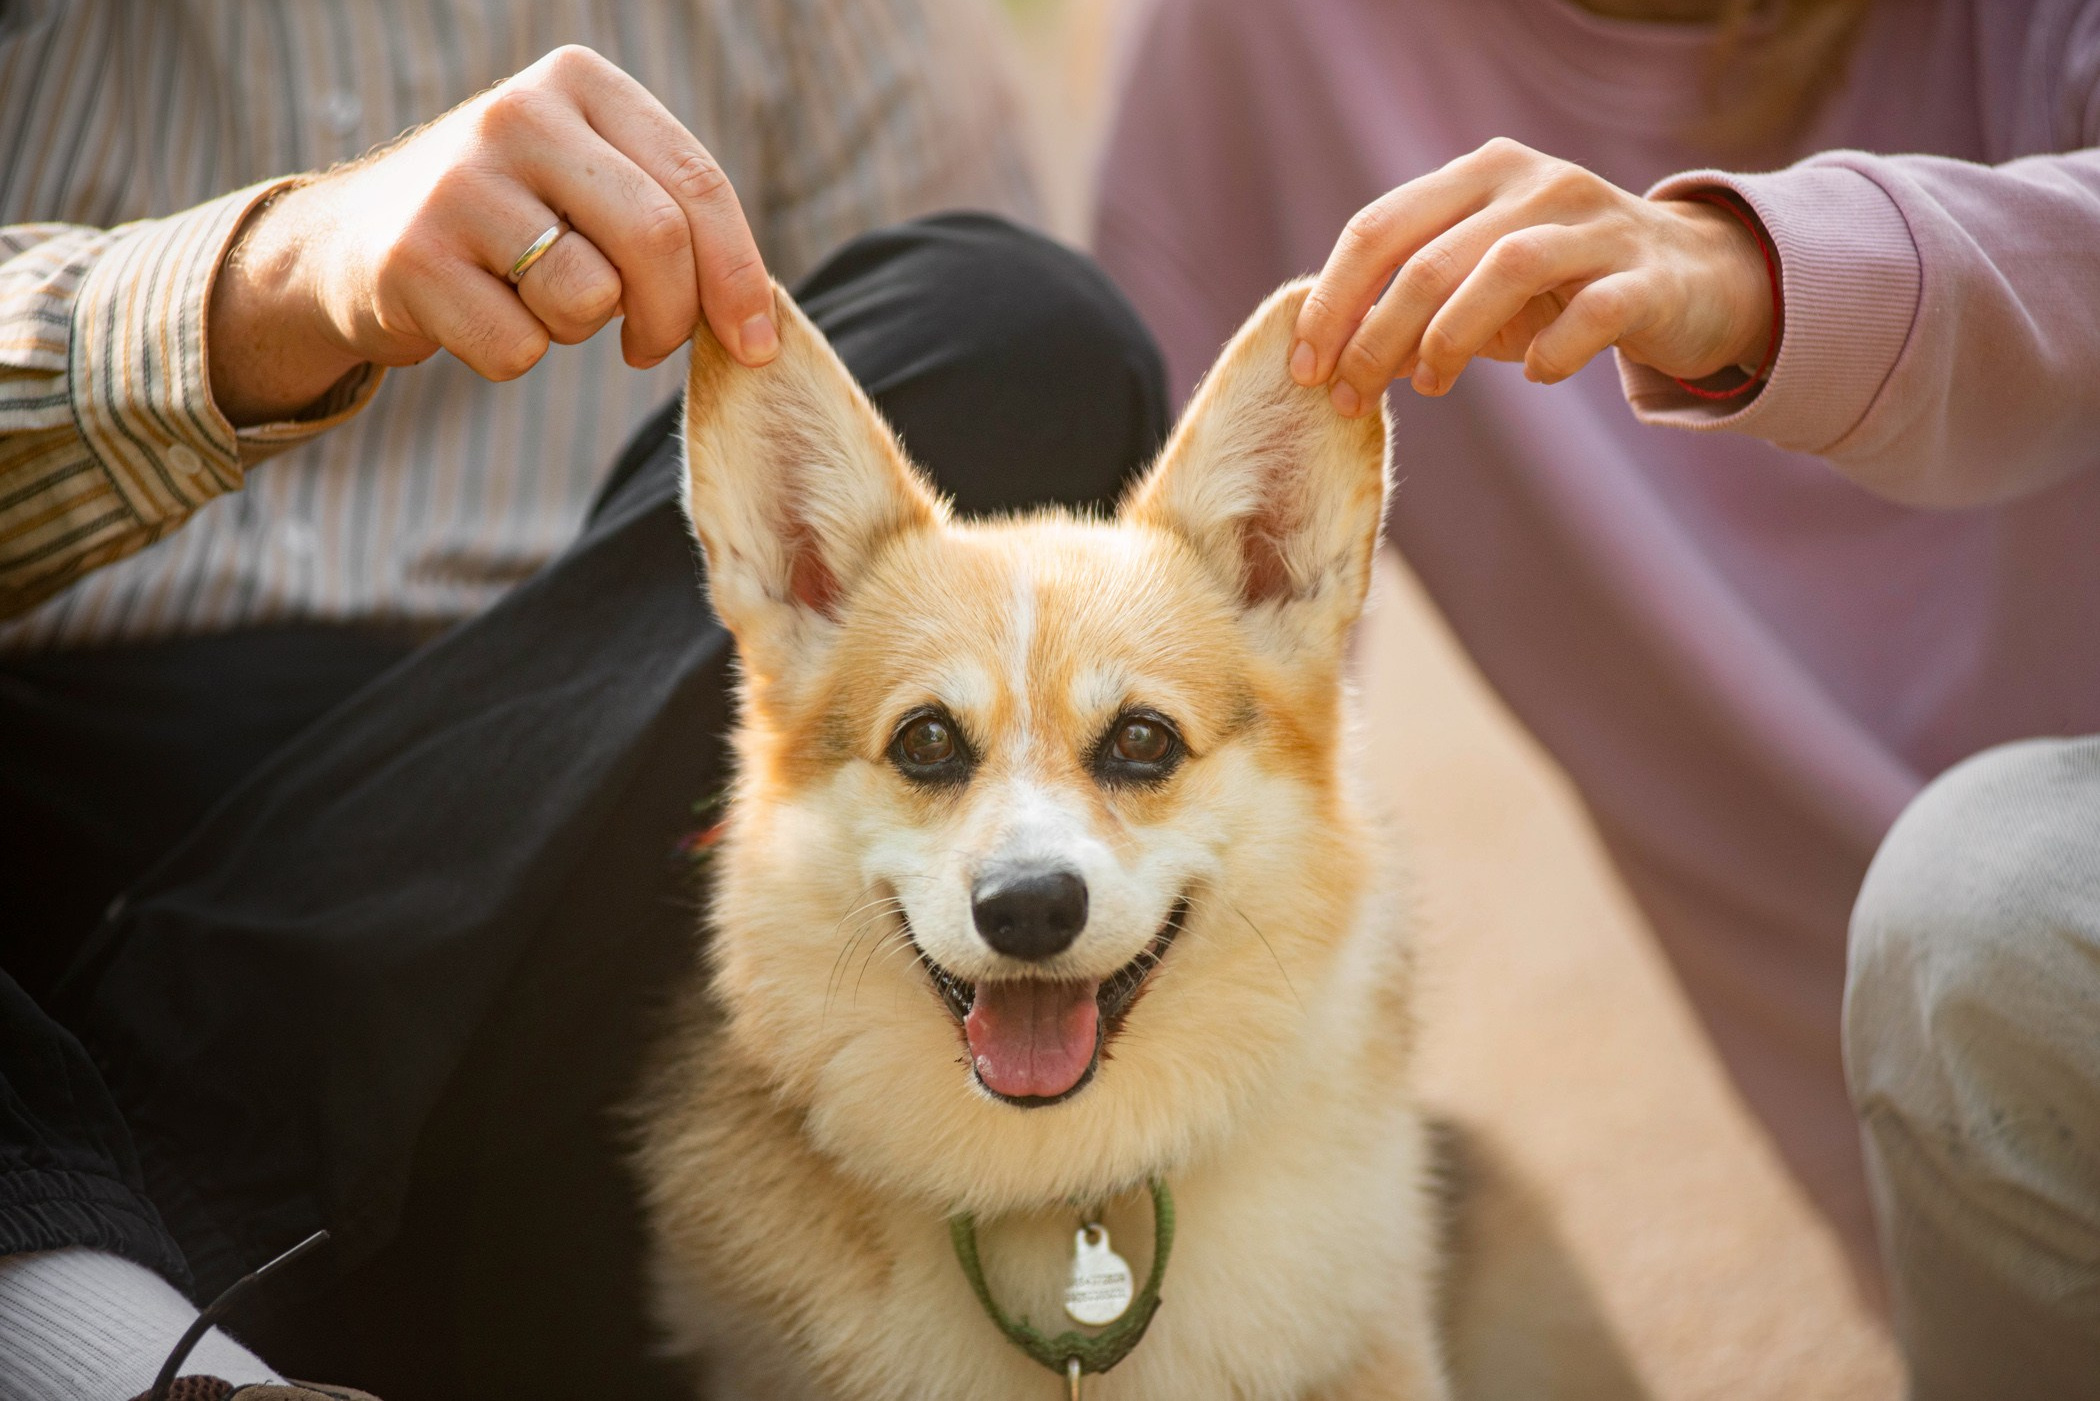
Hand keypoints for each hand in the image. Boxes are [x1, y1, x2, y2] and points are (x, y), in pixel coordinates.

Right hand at [208, 45, 775, 425]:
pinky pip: (519, 348)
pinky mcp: (411, 257)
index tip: (756, 345)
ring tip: (538, 300)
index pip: (698, 185)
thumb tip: (760, 323)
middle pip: (657, 240)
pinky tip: (481, 315)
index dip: (739, 277)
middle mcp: (519, 114)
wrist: (353, 241)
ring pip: (589, 298)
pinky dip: (514, 356)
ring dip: (580, 329)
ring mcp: (458, 182)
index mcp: (580, 82)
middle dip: (673, 317)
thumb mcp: (592, 187)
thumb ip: (673, 222)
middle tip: (649, 347)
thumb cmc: (511, 225)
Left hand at [1290, 138, 1774, 414]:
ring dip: (1448, 341)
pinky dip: (1553, 351)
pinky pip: (1591, 313)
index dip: (1332, 301)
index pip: (1378, 229)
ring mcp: (1596, 224)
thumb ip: (1409, 308)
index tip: (1306, 366)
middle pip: (1428, 259)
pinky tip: (1536, 375)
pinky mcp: (1647, 276)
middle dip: (1375, 336)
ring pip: (1502, 271)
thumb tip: (1334, 361)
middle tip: (1353, 396)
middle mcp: (1534, 184)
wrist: (1691, 276)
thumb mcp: (1475, 286)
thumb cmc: (1559, 287)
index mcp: (1479, 175)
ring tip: (1429, 387)